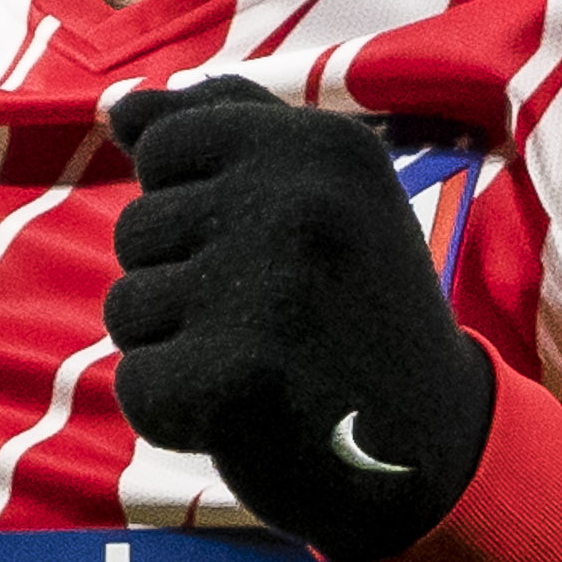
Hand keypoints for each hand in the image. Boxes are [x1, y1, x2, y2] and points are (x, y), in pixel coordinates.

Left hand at [102, 79, 497, 561]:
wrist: (438, 452)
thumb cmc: (355, 312)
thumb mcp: (323, 196)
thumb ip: (225, 130)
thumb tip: (123, 109)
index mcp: (322, 144)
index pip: (162, 141)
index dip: (192, 205)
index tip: (269, 247)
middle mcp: (298, 204)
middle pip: (136, 228)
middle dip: (183, 282)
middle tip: (277, 320)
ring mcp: (267, 292)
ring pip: (128, 306)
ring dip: (180, 348)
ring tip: (268, 364)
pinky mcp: (234, 381)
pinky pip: (136, 383)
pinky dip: (178, 413)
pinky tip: (251, 418)